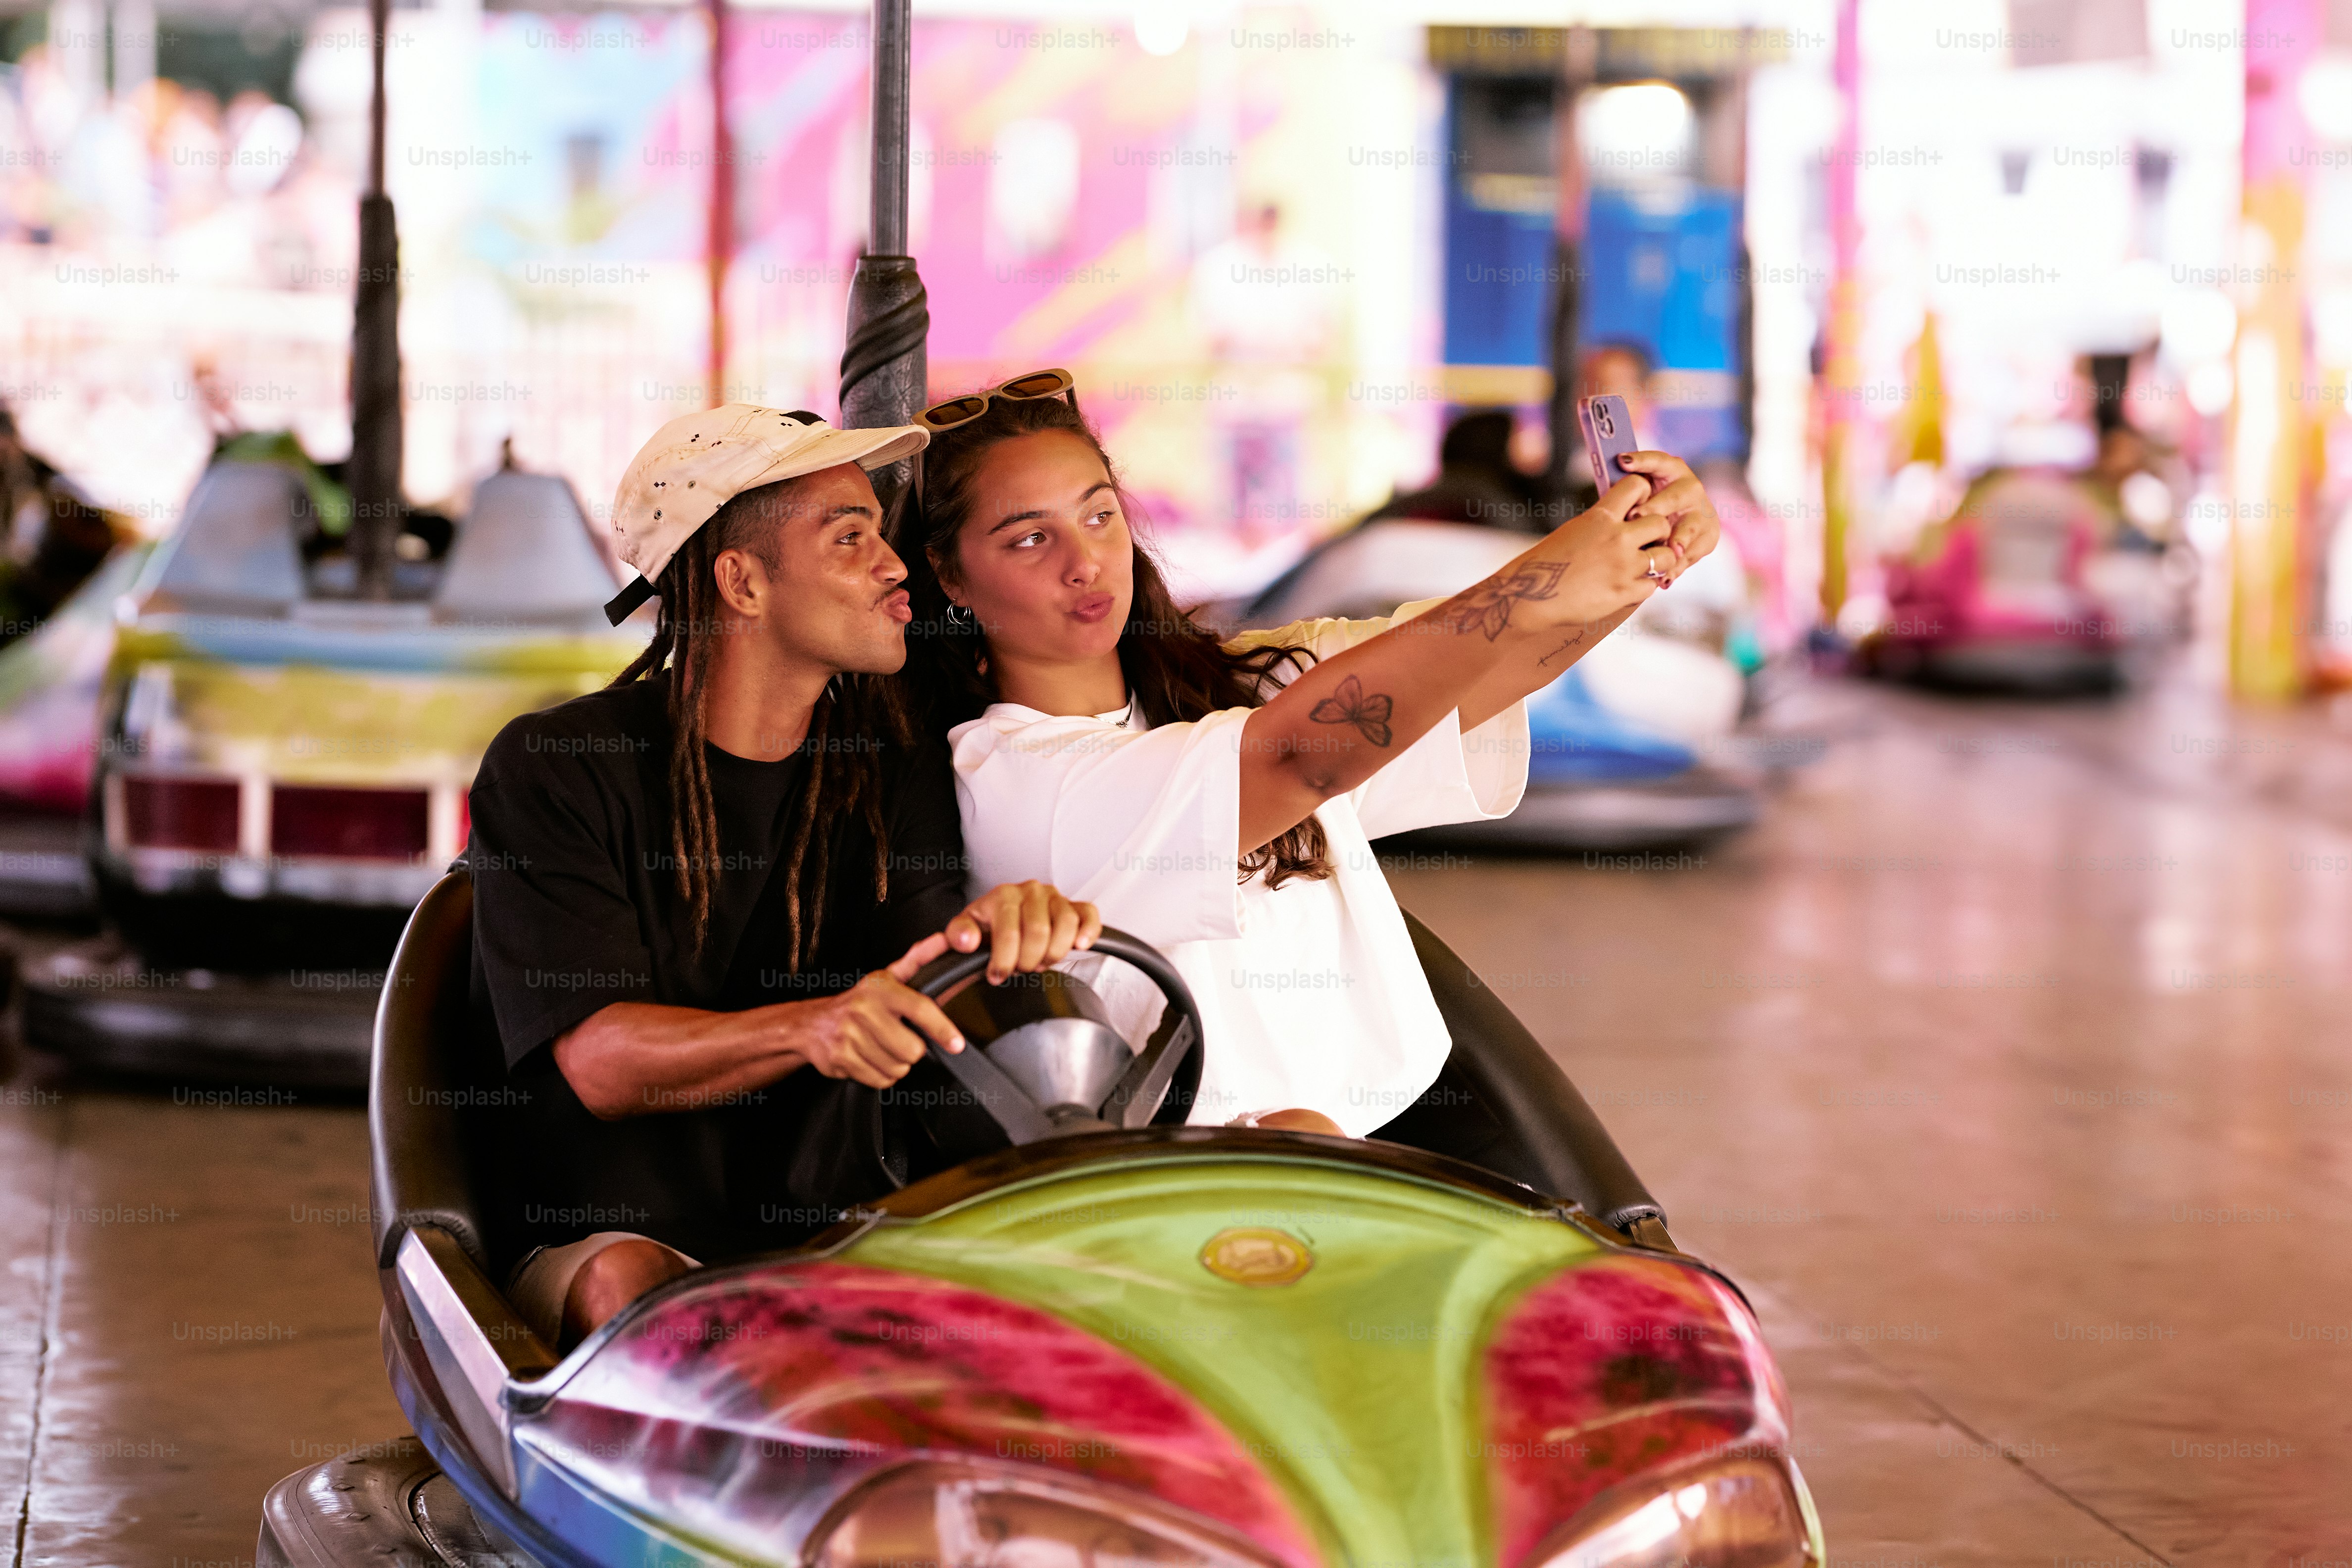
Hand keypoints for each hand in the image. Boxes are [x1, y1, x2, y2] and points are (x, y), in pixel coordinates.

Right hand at [788, 940, 967, 1088]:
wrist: (812, 1023)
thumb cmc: (858, 1002)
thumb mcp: (886, 977)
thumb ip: (918, 959)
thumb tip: (944, 940)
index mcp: (880, 989)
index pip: (920, 1009)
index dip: (942, 1028)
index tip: (956, 1043)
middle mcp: (863, 1010)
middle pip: (912, 1049)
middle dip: (912, 1050)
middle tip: (901, 1040)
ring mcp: (850, 1036)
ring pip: (897, 1067)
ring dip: (896, 1064)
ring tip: (883, 1048)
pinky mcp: (841, 1059)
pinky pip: (879, 1080)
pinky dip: (881, 1075)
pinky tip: (871, 1059)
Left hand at [945, 880, 1100, 983]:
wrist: (1004, 919)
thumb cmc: (987, 926)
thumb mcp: (965, 930)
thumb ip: (959, 934)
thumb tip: (967, 941)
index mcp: (1003, 895)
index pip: (1008, 932)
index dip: (1004, 960)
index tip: (997, 976)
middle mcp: (1031, 891)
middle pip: (1039, 931)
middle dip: (1029, 959)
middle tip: (1021, 968)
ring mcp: (1055, 897)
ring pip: (1066, 923)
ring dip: (1055, 952)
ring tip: (1041, 961)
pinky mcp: (1074, 905)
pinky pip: (1089, 914)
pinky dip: (1088, 931)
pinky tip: (1080, 946)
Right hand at [1443, 474, 1666, 639]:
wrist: (1530, 596)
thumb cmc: (1547, 563)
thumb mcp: (1575, 530)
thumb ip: (1603, 522)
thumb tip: (1627, 516)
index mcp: (1601, 517)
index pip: (1638, 486)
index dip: (1643, 494)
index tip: (1638, 505)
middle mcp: (1618, 538)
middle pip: (1661, 523)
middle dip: (1657, 531)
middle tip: (1647, 540)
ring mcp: (1624, 567)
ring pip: (1666, 556)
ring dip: (1659, 559)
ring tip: (1645, 564)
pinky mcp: (1625, 593)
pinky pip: (1653, 584)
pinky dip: (1646, 584)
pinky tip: (1631, 584)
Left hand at [1616, 451, 1719, 580]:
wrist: (1676, 531)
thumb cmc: (1646, 510)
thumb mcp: (1639, 498)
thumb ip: (1627, 493)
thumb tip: (1609, 481)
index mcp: (1671, 471)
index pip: (1658, 461)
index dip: (1642, 460)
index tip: (1622, 460)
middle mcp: (1690, 488)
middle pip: (1674, 496)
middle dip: (1655, 507)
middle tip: (1635, 516)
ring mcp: (1702, 512)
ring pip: (1689, 527)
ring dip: (1677, 540)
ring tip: (1669, 551)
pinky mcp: (1708, 536)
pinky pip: (1692, 553)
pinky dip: (1677, 567)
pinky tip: (1665, 579)